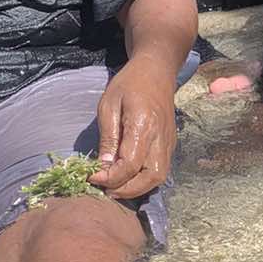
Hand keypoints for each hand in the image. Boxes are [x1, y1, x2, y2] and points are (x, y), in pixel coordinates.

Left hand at [91, 56, 176, 198]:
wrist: (157, 71)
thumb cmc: (129, 84)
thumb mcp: (109, 105)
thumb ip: (108, 138)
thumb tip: (103, 167)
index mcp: (144, 125)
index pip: (131, 164)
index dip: (111, 177)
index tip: (92, 177)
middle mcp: (161, 138)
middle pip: (151, 178)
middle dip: (127, 190)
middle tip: (105, 190)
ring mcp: (169, 143)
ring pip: (159, 178)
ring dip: (137, 189)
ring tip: (115, 187)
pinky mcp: (170, 145)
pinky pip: (160, 170)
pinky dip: (144, 180)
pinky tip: (128, 177)